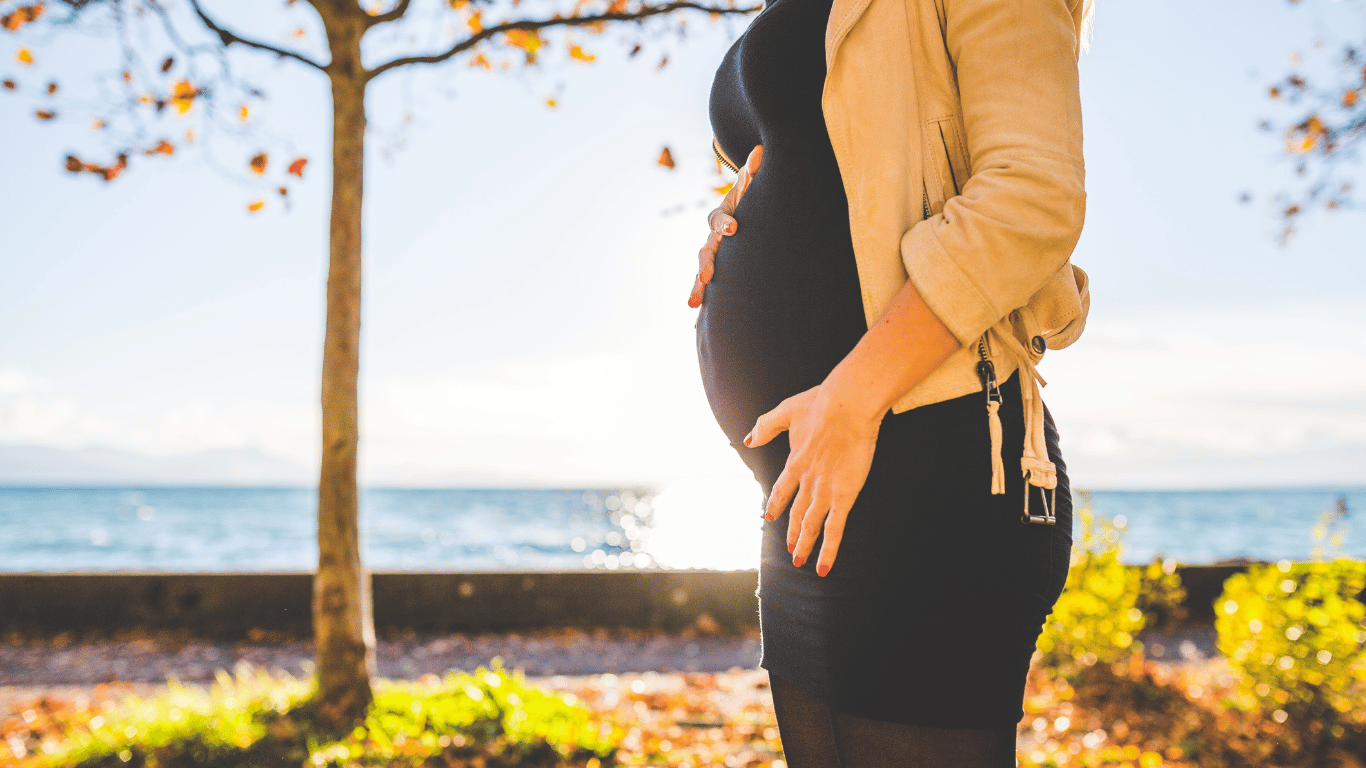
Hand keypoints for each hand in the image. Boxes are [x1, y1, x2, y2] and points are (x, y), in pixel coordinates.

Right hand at [689, 144, 762, 308]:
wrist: (737, 222)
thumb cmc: (748, 205)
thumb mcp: (751, 189)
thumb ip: (753, 173)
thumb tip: (760, 149)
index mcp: (722, 218)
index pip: (720, 219)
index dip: (726, 223)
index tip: (735, 228)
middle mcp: (712, 240)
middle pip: (705, 251)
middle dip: (705, 264)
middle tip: (706, 276)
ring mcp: (710, 259)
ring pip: (701, 274)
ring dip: (697, 289)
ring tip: (693, 305)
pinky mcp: (714, 276)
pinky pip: (707, 292)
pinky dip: (703, 307)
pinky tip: (695, 326)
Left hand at [744, 382, 880, 576]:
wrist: (846, 406)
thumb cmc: (821, 403)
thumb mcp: (787, 410)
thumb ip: (766, 426)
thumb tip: (747, 440)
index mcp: (795, 462)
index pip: (782, 490)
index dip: (777, 505)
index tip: (770, 517)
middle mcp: (807, 481)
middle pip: (797, 513)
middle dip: (792, 532)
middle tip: (789, 549)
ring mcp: (825, 491)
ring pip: (811, 526)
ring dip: (804, 545)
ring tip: (800, 560)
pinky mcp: (844, 496)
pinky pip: (834, 529)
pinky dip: (828, 550)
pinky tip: (822, 566)